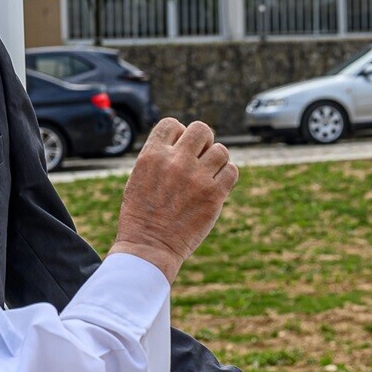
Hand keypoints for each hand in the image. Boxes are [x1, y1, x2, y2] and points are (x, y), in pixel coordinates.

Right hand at [109, 119, 237, 281]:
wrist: (149, 247)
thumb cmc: (141, 215)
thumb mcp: (139, 177)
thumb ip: (160, 157)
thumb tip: (184, 142)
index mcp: (152, 155)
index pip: (171, 124)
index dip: (178, 134)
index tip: (178, 150)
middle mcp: (176, 161)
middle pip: (202, 129)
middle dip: (203, 141)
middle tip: (199, 158)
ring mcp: (197, 178)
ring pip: (221, 150)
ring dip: (216, 160)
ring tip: (207, 176)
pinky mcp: (214, 195)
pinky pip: (232, 171)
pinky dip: (227, 176)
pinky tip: (216, 186)